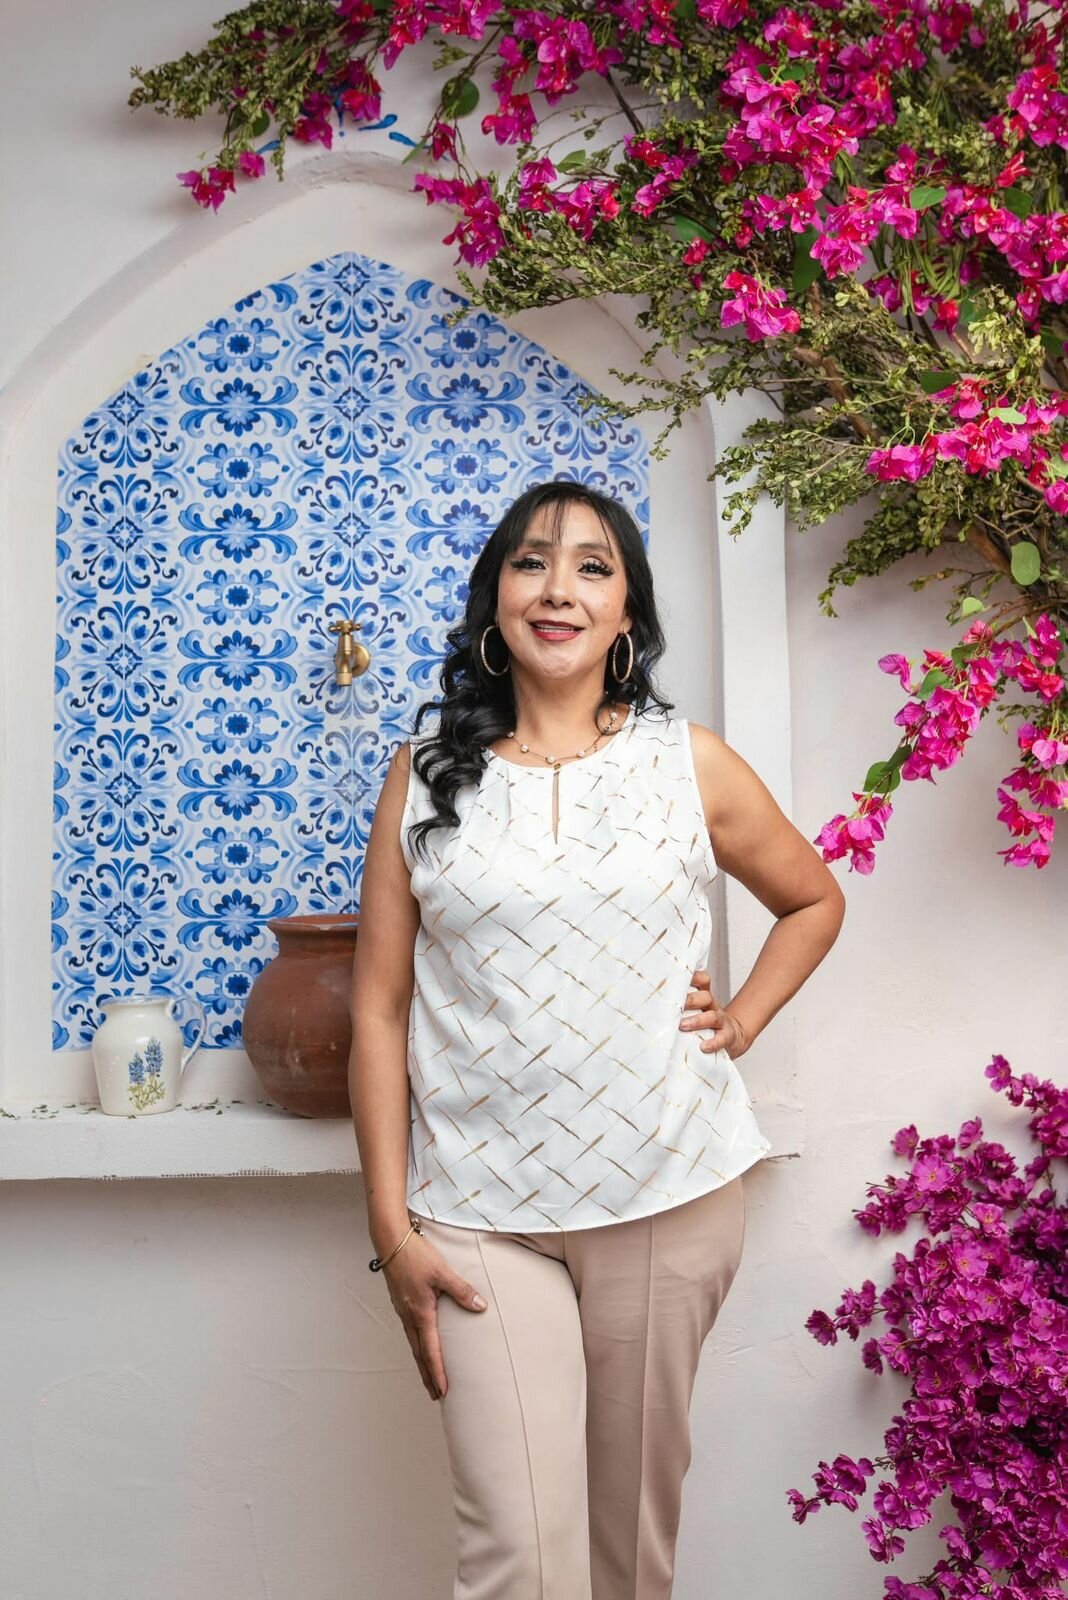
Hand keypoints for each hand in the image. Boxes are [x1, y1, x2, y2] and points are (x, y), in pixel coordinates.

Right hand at [380, 1229, 486, 1401]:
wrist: (390, 1241)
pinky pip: (409, 1331)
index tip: (443, 1392)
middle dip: (427, 1376)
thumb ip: (461, 1290)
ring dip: (421, 1362)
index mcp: (420, 1313)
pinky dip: (416, 1346)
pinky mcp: (400, 1302)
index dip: (437, 1373)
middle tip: (435, 1396)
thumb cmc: (415, 1255)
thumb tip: (480, 1306)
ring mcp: (402, 1310)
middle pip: (419, 1354)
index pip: (430, 1351)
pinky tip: (420, 1344)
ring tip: (428, 1377)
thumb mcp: (442, 1272)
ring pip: (412, 1344)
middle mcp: (409, 1316)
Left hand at [678, 968, 750, 1059]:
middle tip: (674, 1006)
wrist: (732, 1036)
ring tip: (683, 1026)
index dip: (694, 977)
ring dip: (697, 1021)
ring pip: (712, 1017)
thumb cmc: (706, 1024)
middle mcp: (713, 1007)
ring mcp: (722, 1022)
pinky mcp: (728, 1037)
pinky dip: (713, 1042)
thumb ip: (679, 1007)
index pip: (702, 981)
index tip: (678, 978)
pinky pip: (722, 1038)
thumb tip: (653, 1008)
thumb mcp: (695, 1011)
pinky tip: (703, 1046)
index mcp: (704, 998)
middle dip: (690, 1000)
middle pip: (706, 997)